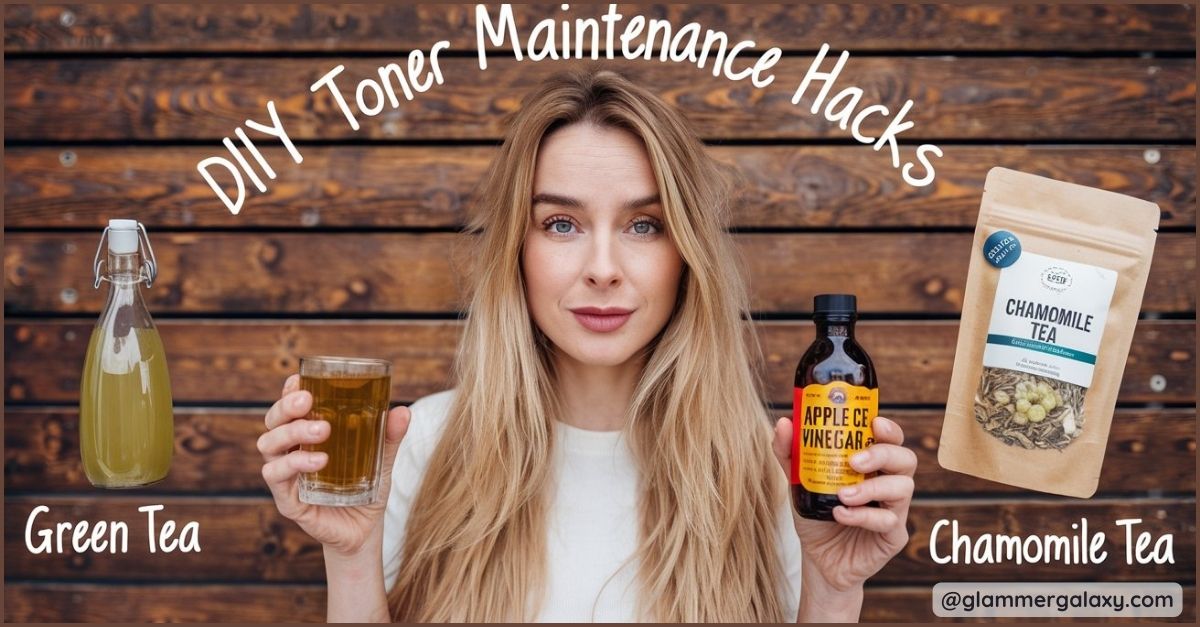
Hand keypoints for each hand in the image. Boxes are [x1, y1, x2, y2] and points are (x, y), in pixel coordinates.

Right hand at [258, 374, 410, 557]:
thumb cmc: (366, 488)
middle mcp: (290, 452)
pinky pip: (277, 478)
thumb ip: (389, 436)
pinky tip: (319, 461)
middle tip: (309, 400)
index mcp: (306, 437)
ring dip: (292, 433)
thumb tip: (402, 411)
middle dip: (286, 407)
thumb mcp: (381, 459)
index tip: (299, 379)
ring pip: (269, 446)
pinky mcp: (288, 501)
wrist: (366, 530)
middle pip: (272, 422)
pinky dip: (295, 464)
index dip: (288, 392)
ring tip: (322, 432)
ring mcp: (286, 477)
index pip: (289, 409)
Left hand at [772, 415, 915, 591]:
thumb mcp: (799, 481)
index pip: (890, 439)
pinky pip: (888, 520)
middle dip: (882, 454)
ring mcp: (894, 509)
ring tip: (843, 495)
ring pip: (903, 487)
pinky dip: (863, 516)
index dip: (888, 429)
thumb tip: (784, 423)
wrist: (817, 559)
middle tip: (854, 461)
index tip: (874, 423)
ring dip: (872, 487)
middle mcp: (888, 482)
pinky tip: (841, 515)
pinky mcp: (893, 535)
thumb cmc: (816, 514)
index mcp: (872, 464)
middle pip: (905, 458)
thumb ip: (790, 452)